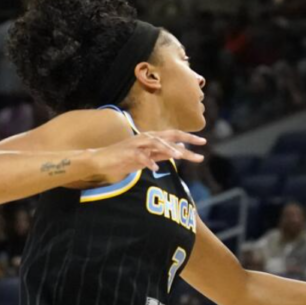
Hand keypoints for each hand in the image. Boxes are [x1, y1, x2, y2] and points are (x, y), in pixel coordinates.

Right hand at [87, 130, 205, 182]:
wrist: (101, 160)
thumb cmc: (126, 159)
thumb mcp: (149, 156)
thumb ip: (163, 153)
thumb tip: (181, 151)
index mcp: (152, 138)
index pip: (174, 136)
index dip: (189, 138)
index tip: (203, 142)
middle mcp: (146, 138)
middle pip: (169, 136)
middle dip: (186, 139)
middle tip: (201, 143)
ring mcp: (137, 144)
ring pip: (156, 143)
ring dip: (168, 149)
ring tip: (179, 156)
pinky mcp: (128, 153)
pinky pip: (140, 156)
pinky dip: (148, 162)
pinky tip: (155, 168)